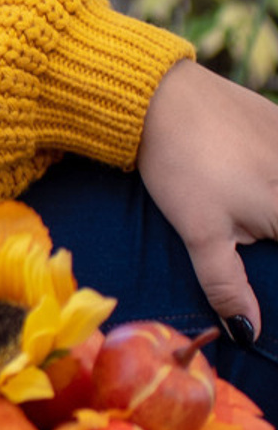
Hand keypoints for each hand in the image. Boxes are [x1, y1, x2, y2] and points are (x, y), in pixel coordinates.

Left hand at [136, 58, 277, 342]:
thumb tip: (248, 334)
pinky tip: (252, 185)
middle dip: (268, 235)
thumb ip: (228, 284)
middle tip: (253, 236)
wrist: (162, 95)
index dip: (274, 274)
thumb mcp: (201, 233)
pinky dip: (272, 181)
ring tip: (250, 218)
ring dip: (269, 209)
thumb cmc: (181, 167)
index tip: (258, 254)